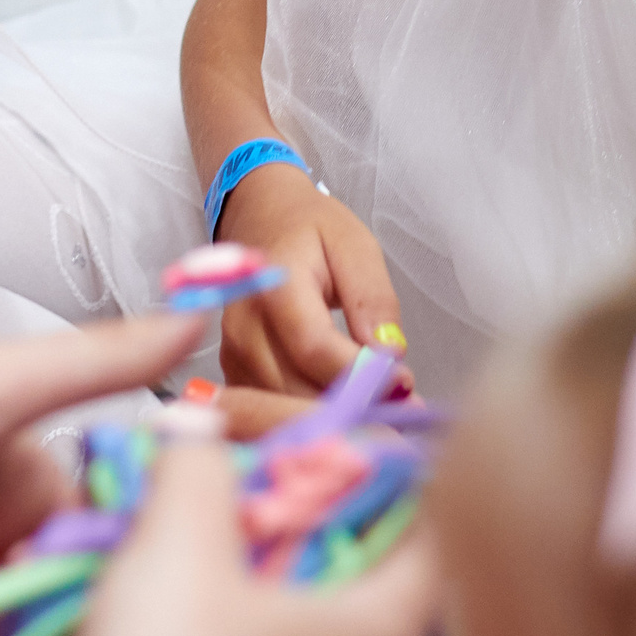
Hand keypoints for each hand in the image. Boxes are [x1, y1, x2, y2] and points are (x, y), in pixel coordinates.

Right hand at [73, 428, 433, 635]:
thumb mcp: (174, 542)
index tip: (349, 466)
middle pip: (371, 605)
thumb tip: (196, 424)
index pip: (429, 543)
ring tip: (214, 595)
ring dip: (281, 626)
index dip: (392, 493)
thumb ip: (196, 467)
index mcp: (381, 635)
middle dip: (318, 556)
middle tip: (263, 521)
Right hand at [216, 166, 402, 396]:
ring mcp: (232, 351)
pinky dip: (309, 416)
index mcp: (274, 284)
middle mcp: (244, 324)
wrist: (261, 217)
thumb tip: (388, 353)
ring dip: (334, 417)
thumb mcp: (355, 246)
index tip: (403, 385)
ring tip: (383, 412)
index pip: (314, 347)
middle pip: (296, 387)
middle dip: (353, 405)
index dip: (360, 374)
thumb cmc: (311, 230)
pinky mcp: (233, 371)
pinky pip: (270, 410)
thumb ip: (372, 298)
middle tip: (402, 409)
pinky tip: (346, 410)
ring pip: (283, 407)